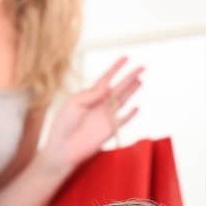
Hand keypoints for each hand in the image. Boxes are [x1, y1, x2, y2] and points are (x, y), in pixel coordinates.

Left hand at [45, 58, 142, 175]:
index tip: (126, 57)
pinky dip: (130, 114)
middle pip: (119, 87)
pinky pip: (123, 120)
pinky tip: (137, 107)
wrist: (64, 147)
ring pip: (123, 100)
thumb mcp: (74, 104)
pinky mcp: (110, 130)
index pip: (106, 78)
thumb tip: (106, 86)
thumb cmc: (63, 124)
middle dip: (129, 77)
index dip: (116, 68)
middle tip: (141, 67)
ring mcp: (106, 116)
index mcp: (90, 95)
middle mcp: (100, 104)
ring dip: (132, 91)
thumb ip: (90, 95)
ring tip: (140, 80)